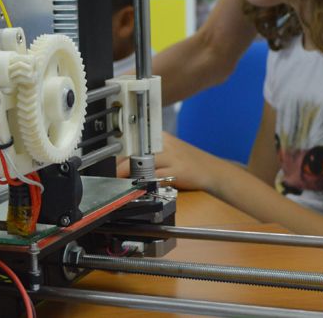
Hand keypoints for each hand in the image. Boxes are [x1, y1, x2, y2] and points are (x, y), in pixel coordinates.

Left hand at [115, 132, 230, 192]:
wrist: (212, 170)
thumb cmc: (188, 161)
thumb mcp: (168, 149)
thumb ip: (150, 151)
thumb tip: (128, 158)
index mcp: (160, 137)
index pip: (134, 141)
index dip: (120, 151)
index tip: (110, 159)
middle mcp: (164, 144)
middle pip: (135, 150)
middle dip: (120, 163)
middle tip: (111, 173)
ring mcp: (171, 157)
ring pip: (143, 162)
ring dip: (128, 173)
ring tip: (119, 180)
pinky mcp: (177, 171)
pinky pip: (156, 175)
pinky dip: (144, 181)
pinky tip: (138, 185)